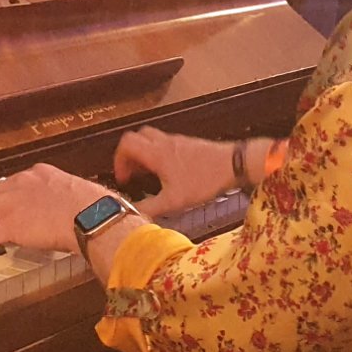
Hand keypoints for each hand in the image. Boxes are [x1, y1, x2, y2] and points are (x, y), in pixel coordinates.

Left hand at [0, 163, 111, 257]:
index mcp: (40, 173)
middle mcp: (21, 182)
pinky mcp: (9, 227)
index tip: (4, 201)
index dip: (6, 193)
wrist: (93, 214)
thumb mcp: (80, 194)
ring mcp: (12, 204)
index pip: (14, 181)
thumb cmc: (97, 207)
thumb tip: (73, 213)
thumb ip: (68, 201)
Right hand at [113, 127, 235, 217]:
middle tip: (133, 173)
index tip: (123, 177)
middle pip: (136, 137)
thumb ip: (151, 207)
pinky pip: (165, 143)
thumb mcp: (175, 200)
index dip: (119, 160)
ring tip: (149, 173)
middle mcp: (164, 143)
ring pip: (151, 138)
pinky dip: (159, 153)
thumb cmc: (206, 179)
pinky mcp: (188, 144)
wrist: (233, 164)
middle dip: (129, 155)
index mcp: (157, 153)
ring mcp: (177, 141)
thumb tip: (133, 213)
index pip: (126, 144)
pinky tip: (168, 172)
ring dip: (144, 153)